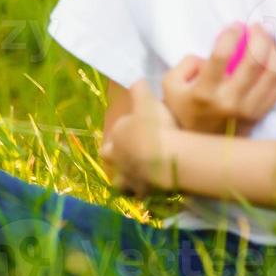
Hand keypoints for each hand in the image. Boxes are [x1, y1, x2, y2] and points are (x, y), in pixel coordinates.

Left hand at [101, 79, 178, 195]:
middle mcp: (118, 159)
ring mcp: (129, 178)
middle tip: (130, 154)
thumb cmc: (155, 126)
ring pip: (120, 183)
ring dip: (127, 181)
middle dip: (116, 157)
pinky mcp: (144, 193)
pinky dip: (146, 194)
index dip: (122, 133)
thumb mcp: (147, 102)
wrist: (166, 157)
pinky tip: (154, 192)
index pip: (112, 135)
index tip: (136, 130)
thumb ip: (139, 90)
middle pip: (109, 158)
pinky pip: (142, 197)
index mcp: (117, 136)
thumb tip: (136, 79)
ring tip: (138, 179)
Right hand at [161, 22, 275, 135]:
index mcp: (204, 92)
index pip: (221, 57)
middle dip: (259, 38)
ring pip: (271, 75)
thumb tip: (210, 55)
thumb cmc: (182, 109)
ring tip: (270, 38)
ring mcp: (247, 111)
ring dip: (274, 52)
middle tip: (259, 25)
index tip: (235, 25)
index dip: (231, 35)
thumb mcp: (170, 84)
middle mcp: (229, 102)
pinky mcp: (258, 116)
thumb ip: (186, 64)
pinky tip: (274, 60)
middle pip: (253, 63)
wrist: (196, 145)